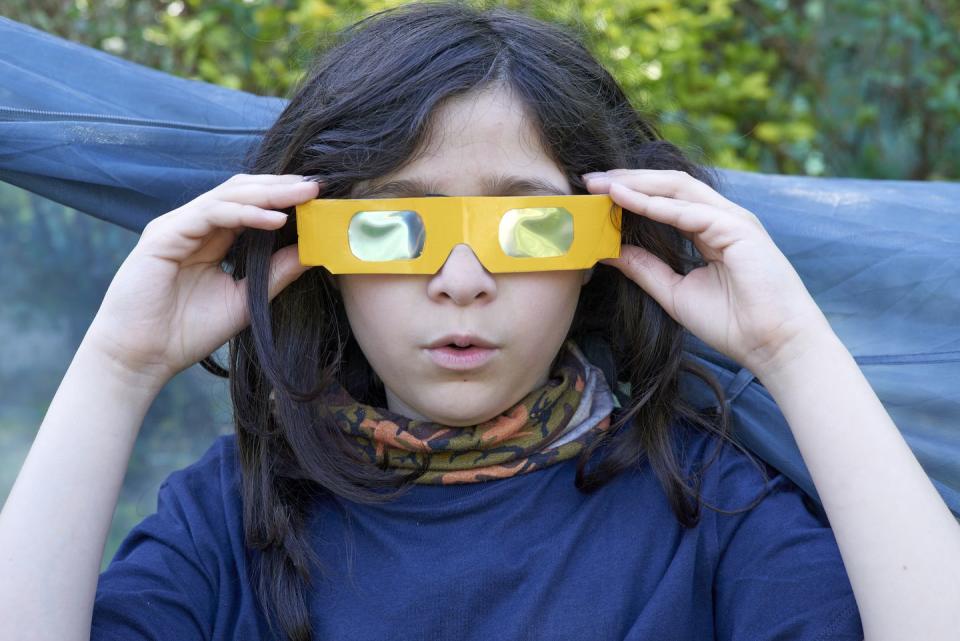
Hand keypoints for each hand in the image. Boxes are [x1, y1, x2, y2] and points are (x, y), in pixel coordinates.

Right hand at [83, 173, 319, 385]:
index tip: (318, 198)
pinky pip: (210, 214)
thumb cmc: (187, 332)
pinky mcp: (163, 235)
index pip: (250, 205)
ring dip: (269, 194)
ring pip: (228, 196)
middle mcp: (194, 226)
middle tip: (316, 186)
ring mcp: (177, 227)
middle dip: (280, 187)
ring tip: (303, 195)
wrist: (142, 357)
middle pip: (241, 191)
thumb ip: (275, 273)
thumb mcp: (245, 300)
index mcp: (211, 239)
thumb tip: (312, 252)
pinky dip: (245, 214)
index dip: (283, 198)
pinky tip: (275, 219)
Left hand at [583, 168, 834, 375]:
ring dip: (637, 184)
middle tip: (590, 180)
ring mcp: (733, 220)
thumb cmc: (733, 324)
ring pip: (678, 188)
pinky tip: (625, 200)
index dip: (631, 193)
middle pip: (669, 185)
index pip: (665, 199)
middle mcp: (723, 218)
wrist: (774, 345)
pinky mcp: (739, 229)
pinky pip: (689, 212)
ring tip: (602, 184)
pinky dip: (654, 205)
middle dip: (629, 179)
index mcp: (711, 230)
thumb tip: (609, 252)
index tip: (595, 195)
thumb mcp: (675, 293)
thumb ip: (645, 269)